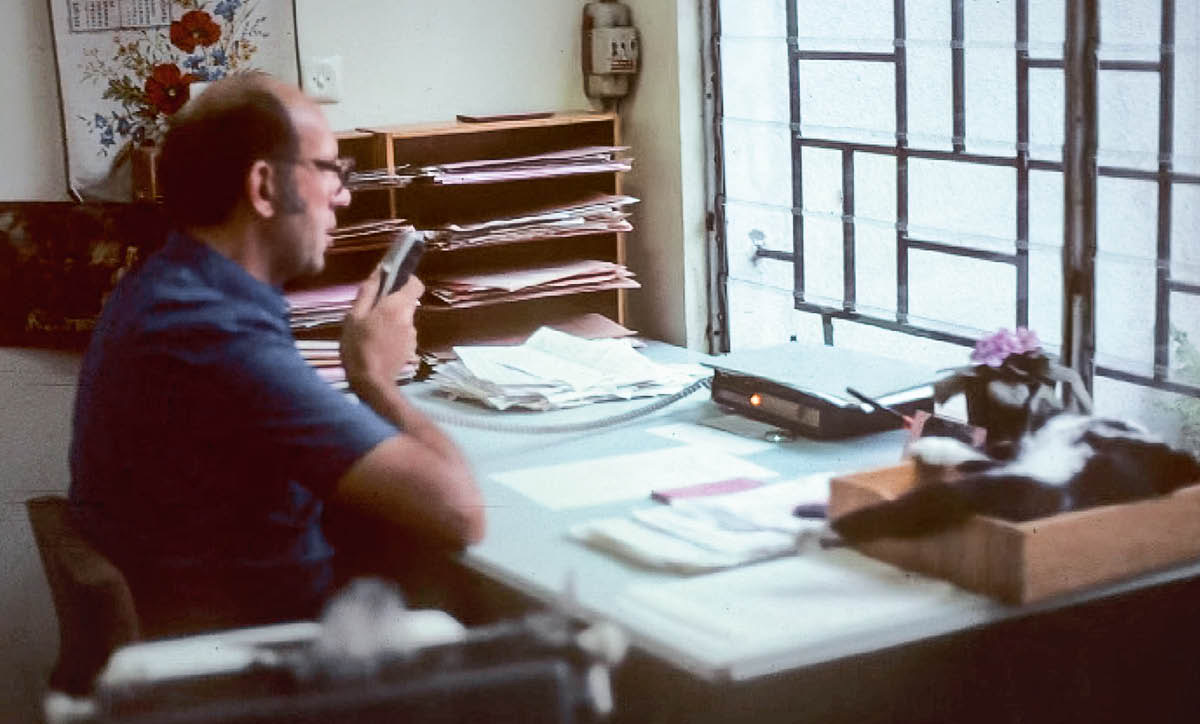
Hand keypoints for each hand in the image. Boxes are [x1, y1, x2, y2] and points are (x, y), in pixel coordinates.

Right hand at [340, 268, 424, 390]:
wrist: (371, 382)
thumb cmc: (358, 346)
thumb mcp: (354, 316)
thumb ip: (368, 292)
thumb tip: (379, 272)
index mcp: (397, 306)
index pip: (416, 284)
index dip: (406, 280)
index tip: (390, 283)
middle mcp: (409, 318)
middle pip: (407, 302)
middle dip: (392, 302)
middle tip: (371, 311)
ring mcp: (412, 335)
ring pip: (404, 318)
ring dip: (391, 320)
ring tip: (371, 331)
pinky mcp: (410, 349)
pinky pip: (403, 334)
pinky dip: (393, 334)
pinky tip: (378, 344)